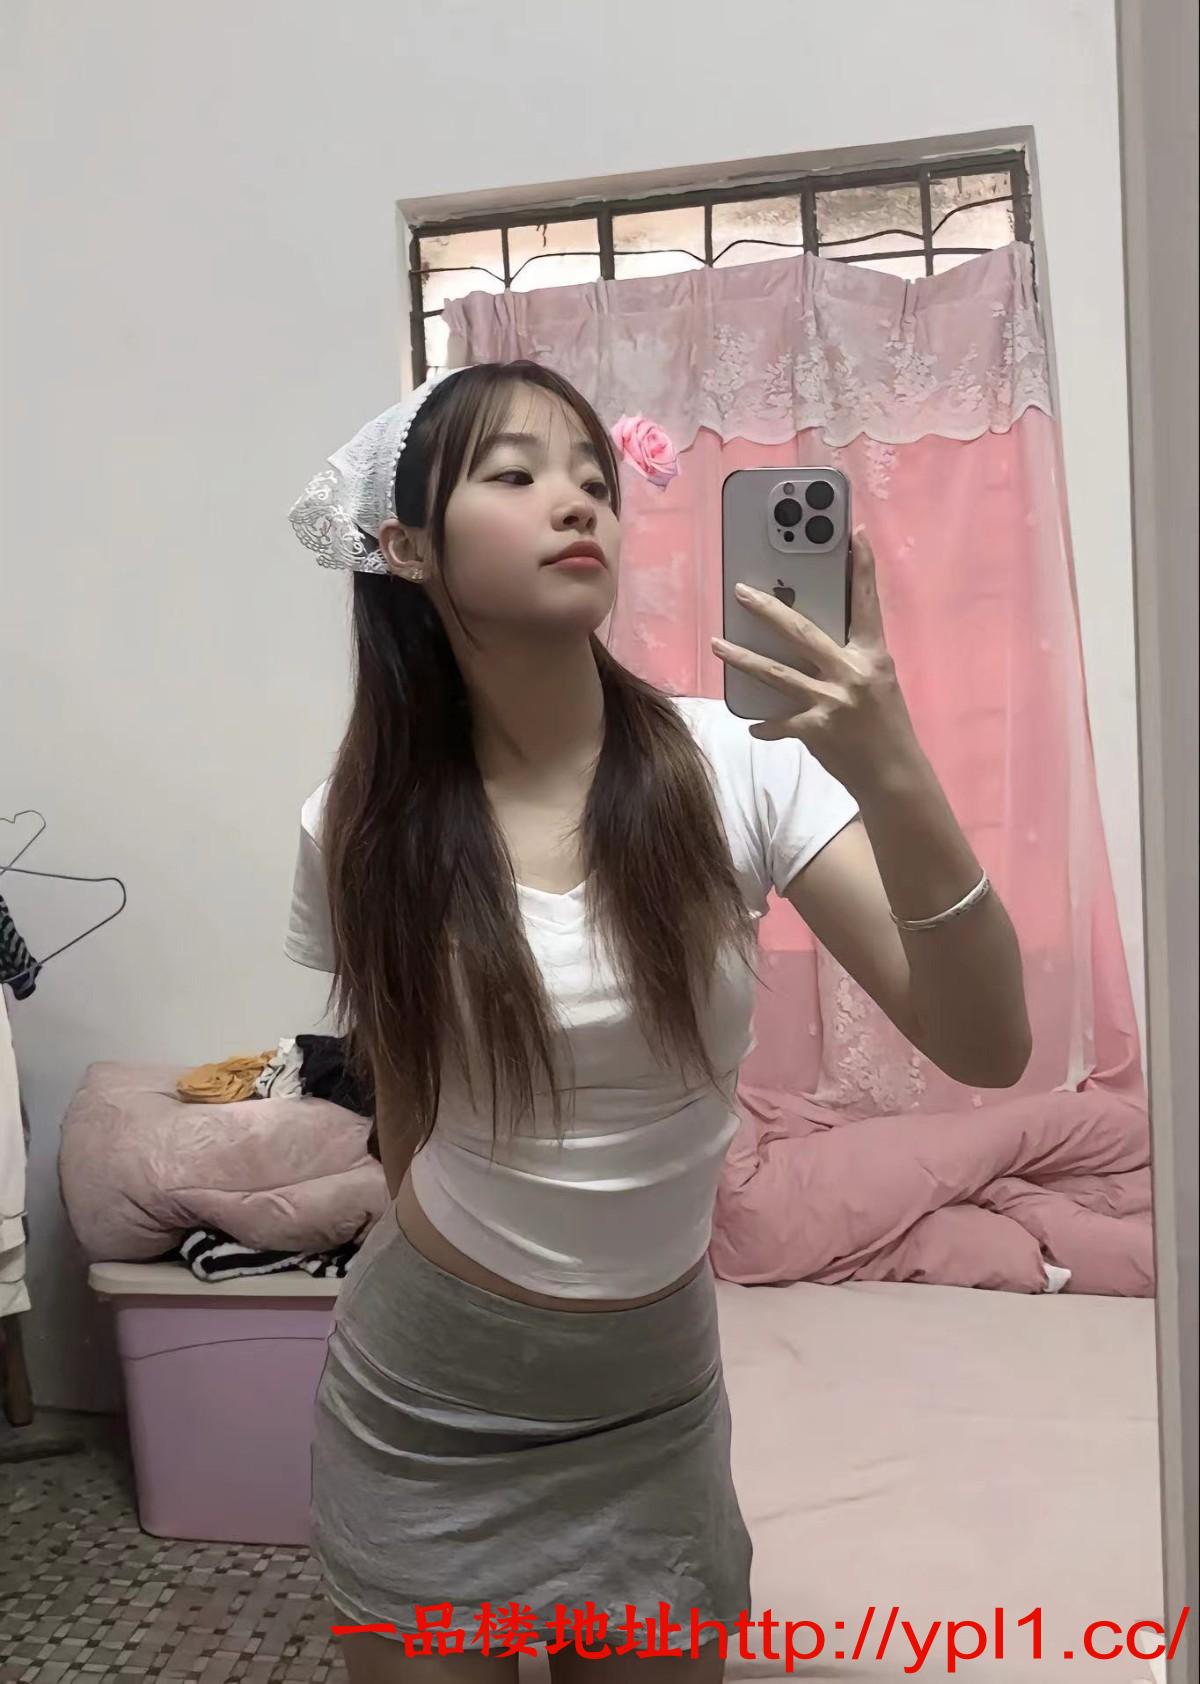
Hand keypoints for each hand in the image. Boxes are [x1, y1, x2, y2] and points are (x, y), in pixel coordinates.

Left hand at [711, 528, 919, 795]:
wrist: (893, 774)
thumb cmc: (887, 725)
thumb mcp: (879, 683)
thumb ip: (850, 659)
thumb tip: (814, 640)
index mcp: (872, 656)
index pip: (866, 604)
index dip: (862, 568)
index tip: (854, 534)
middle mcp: (852, 673)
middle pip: (801, 632)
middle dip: (768, 609)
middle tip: (741, 591)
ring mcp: (832, 701)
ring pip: (776, 673)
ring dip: (742, 658)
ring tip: (716, 644)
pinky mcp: (816, 730)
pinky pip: (780, 723)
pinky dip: (764, 725)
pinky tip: (751, 724)